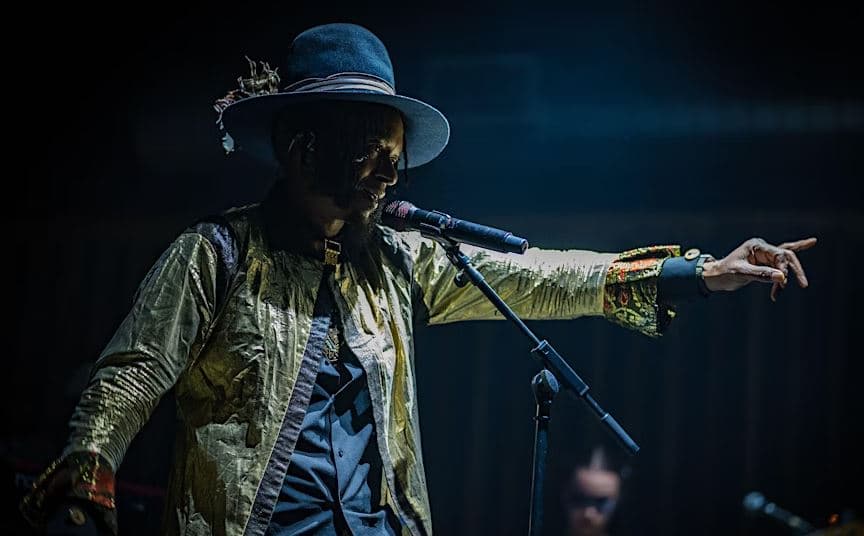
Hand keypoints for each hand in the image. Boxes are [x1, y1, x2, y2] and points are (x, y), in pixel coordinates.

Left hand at [701, 237, 816, 300]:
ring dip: (786, 277)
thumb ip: (761, 274)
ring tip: (779, 293)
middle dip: (794, 270)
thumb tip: (782, 277)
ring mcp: (764, 255)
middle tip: (803, 284)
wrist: (715, 277)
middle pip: (786, 255)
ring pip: (784, 262)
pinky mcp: (764, 263)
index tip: (782, 282)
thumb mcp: (741, 273)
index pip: (778, 254)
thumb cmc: (724, 273)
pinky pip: (781, 262)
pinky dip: (791, 264)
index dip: (783, 268)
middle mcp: (762, 248)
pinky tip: (811, 243)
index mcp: (756, 246)